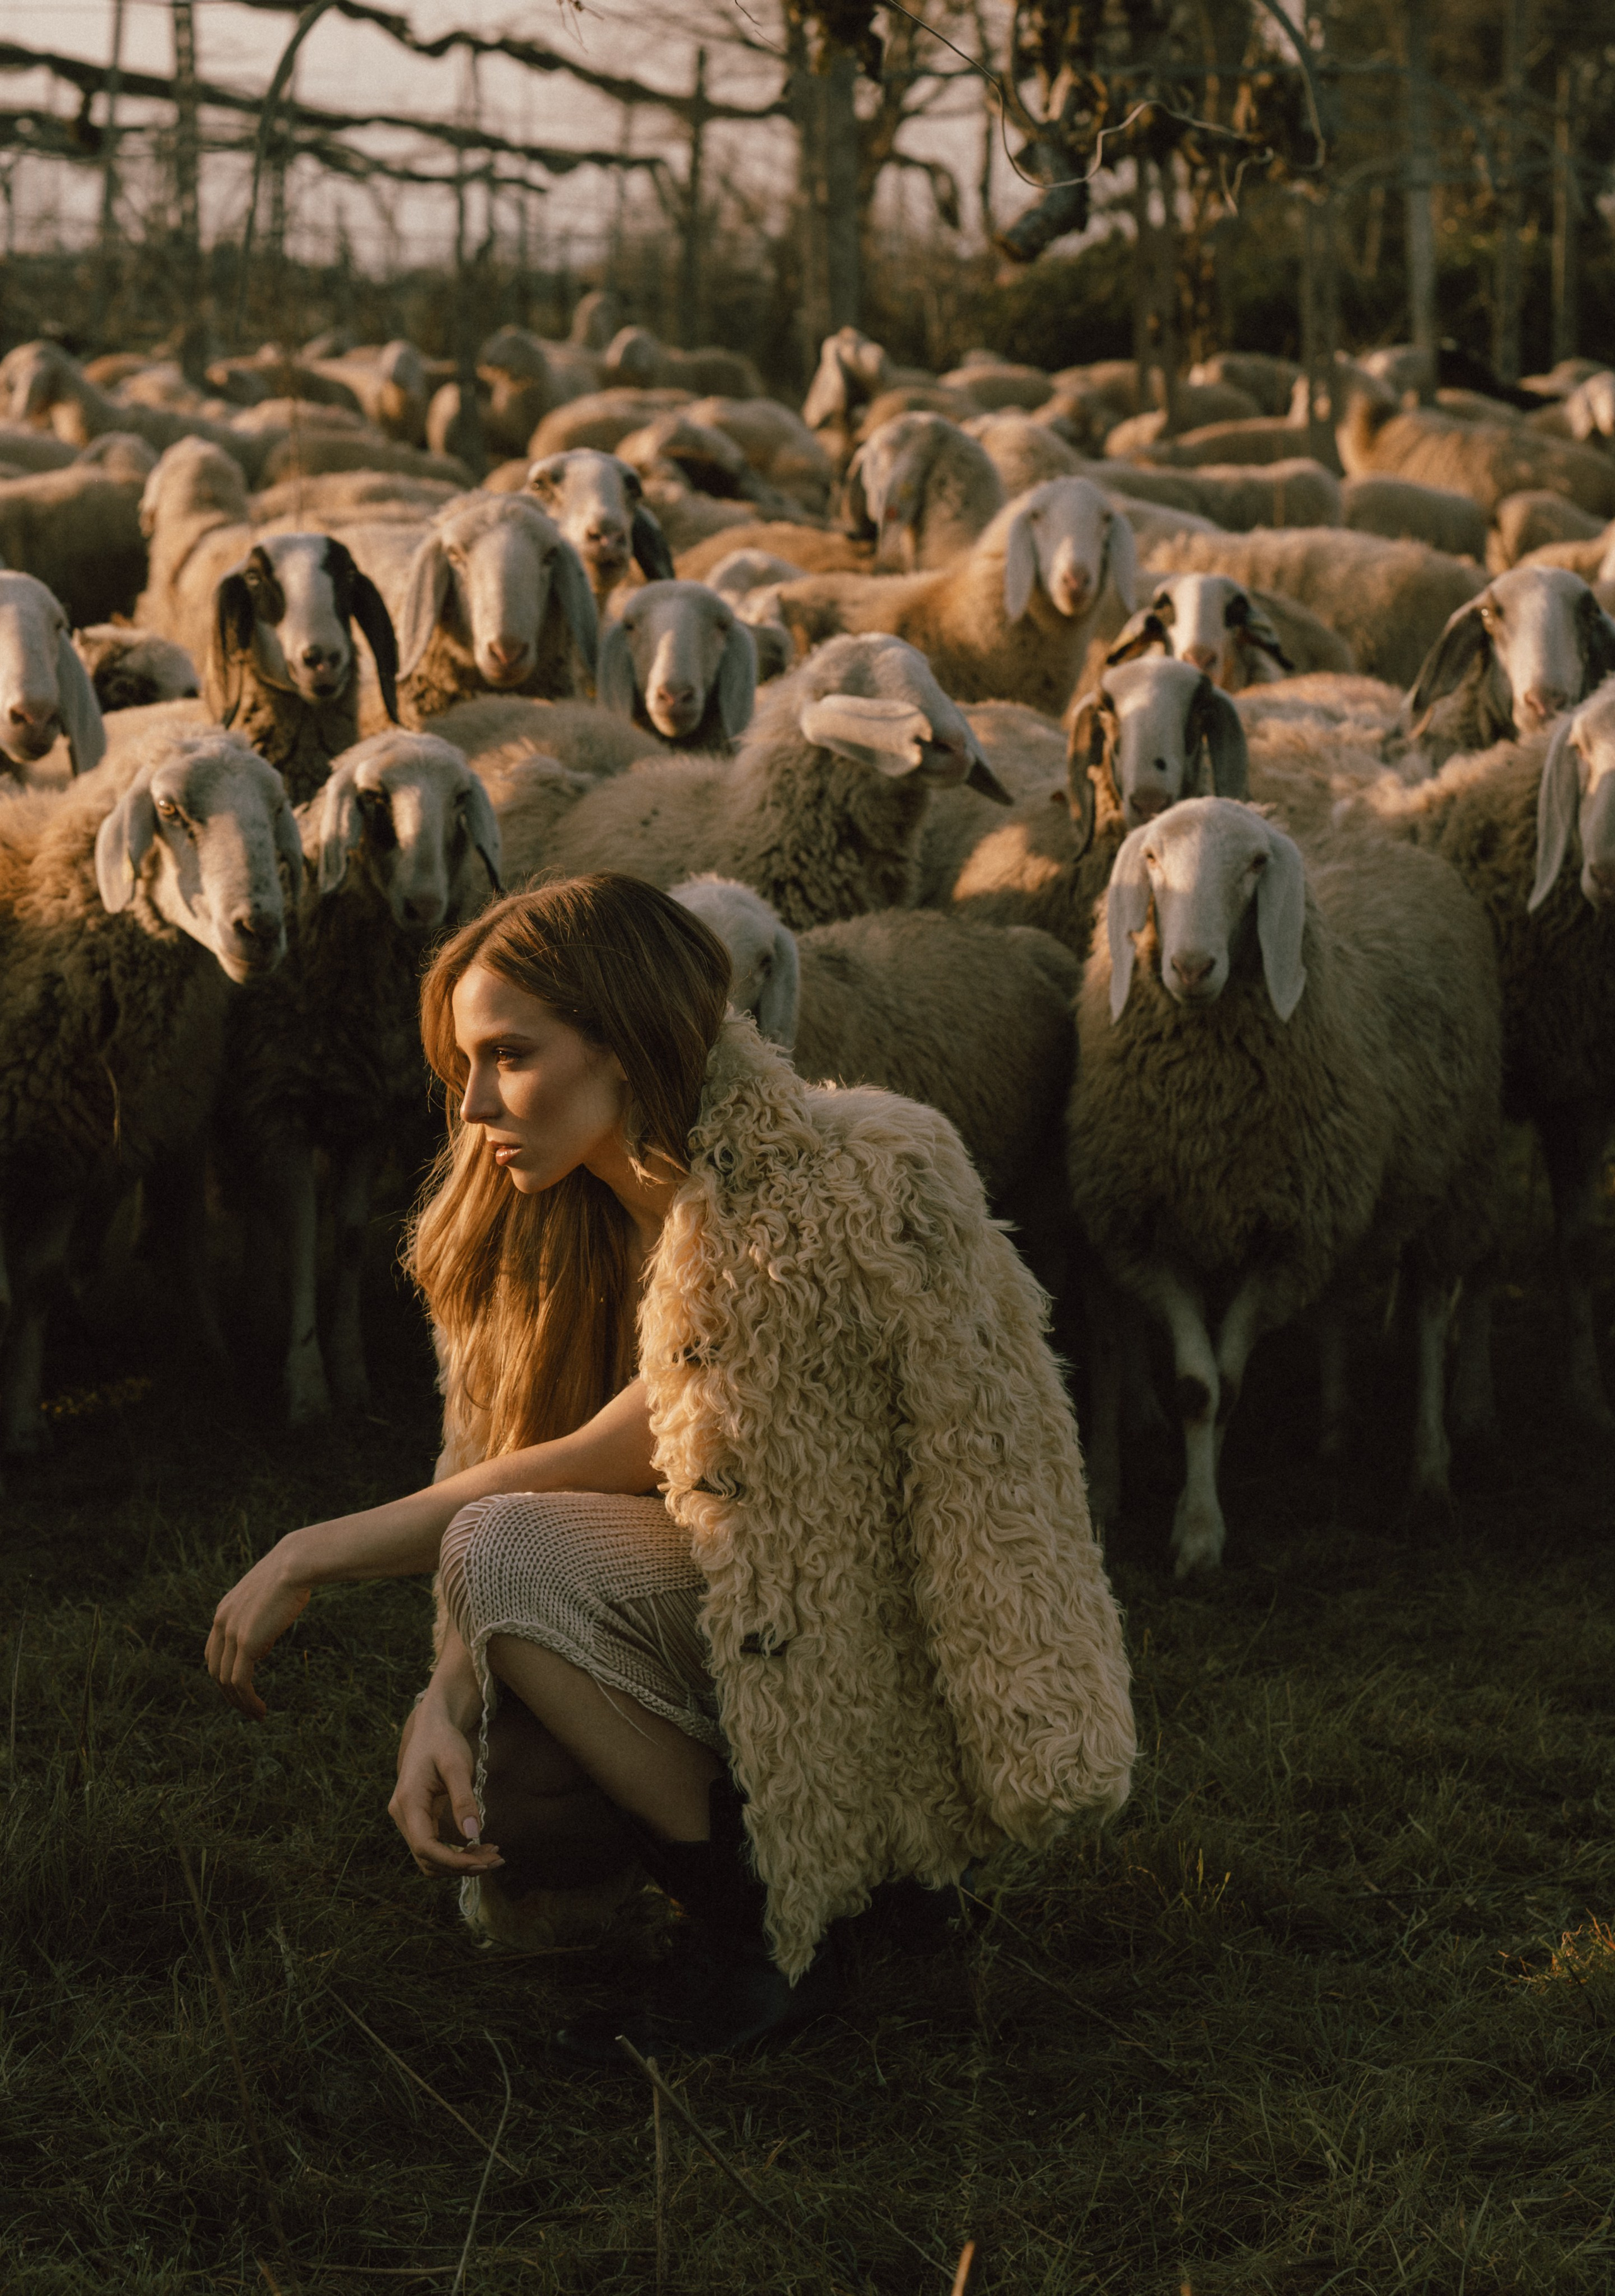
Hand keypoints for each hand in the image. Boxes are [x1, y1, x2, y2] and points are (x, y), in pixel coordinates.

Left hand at [205, 1542, 313, 1719]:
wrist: (295, 1564)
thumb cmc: (291, 1575)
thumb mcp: (268, 1599)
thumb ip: (258, 1622)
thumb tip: (261, 1648)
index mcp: (224, 1612)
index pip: (214, 1653)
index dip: (224, 1673)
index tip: (241, 1688)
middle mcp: (221, 1623)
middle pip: (215, 1670)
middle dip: (229, 1694)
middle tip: (247, 1708)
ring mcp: (231, 1633)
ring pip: (226, 1681)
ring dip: (240, 1703)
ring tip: (256, 1715)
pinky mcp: (246, 1642)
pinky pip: (241, 1681)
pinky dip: (247, 1700)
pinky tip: (261, 1709)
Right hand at [390, 1696, 503, 1877]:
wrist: (430, 1728)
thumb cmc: (443, 1742)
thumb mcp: (457, 1765)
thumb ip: (464, 1799)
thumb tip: (473, 1836)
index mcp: (408, 1801)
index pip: (425, 1847)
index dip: (452, 1861)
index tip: (482, 1863)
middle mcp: (403, 1815)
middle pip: (427, 1858)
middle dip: (461, 1866)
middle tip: (497, 1860)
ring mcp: (408, 1819)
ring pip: (430, 1856)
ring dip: (459, 1862)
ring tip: (493, 1855)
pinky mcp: (419, 1819)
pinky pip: (434, 1845)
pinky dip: (456, 1851)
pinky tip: (481, 1846)